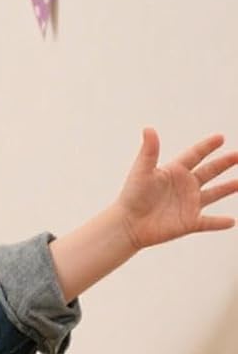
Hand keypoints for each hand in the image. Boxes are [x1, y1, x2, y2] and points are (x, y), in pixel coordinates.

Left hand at [117, 129, 237, 249]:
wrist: (126, 225)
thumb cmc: (131, 197)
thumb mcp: (142, 171)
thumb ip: (149, 151)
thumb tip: (148, 129)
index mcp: (174, 172)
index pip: (195, 155)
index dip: (207, 146)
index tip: (220, 138)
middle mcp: (184, 186)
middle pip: (209, 171)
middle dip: (224, 163)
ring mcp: (188, 204)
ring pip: (214, 194)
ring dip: (228, 188)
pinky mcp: (188, 222)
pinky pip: (208, 222)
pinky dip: (219, 223)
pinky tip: (231, 222)